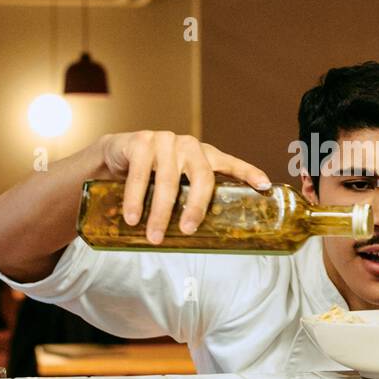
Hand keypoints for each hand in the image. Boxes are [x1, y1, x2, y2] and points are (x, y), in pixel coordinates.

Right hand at [102, 131, 270, 244]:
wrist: (113, 157)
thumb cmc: (151, 176)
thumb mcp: (175, 184)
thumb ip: (189, 199)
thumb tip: (202, 238)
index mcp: (204, 156)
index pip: (231, 163)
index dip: (249, 173)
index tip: (265, 186)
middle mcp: (188, 145)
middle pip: (201, 177)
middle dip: (196, 207)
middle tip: (188, 230)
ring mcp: (165, 140)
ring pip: (168, 181)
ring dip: (160, 213)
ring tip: (154, 237)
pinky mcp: (140, 141)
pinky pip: (140, 176)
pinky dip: (135, 200)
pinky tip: (133, 218)